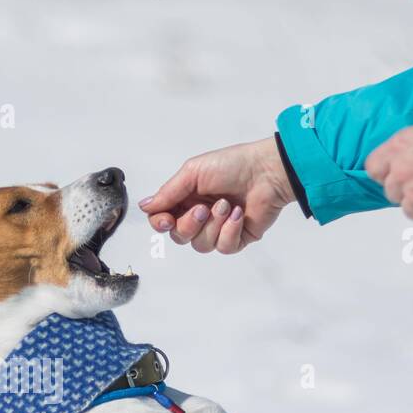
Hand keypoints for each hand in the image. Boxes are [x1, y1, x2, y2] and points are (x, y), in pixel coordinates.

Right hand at [138, 138, 294, 254]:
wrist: (268, 171)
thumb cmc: (233, 165)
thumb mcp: (193, 172)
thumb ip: (168, 192)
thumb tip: (145, 207)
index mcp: (186, 198)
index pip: (163, 221)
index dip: (161, 224)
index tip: (167, 219)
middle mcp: (199, 215)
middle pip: (179, 237)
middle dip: (190, 224)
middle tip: (205, 207)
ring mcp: (218, 229)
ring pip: (201, 245)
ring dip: (214, 225)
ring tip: (228, 205)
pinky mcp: (237, 238)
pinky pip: (224, 247)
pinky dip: (230, 231)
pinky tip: (239, 214)